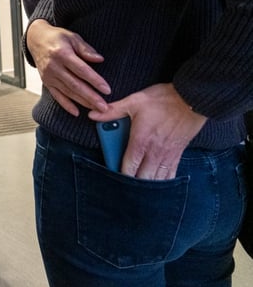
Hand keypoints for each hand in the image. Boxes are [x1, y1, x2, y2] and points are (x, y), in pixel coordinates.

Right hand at [26, 20, 110, 115]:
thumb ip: (86, 49)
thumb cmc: (57, 38)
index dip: (95, 80)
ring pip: (68, 92)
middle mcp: (54, 67)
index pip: (81, 70)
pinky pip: (56, 96)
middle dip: (91, 97)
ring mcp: (49, 76)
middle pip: (75, 84)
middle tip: (104, 106)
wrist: (36, 40)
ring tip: (97, 110)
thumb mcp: (73, 38)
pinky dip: (66, 105)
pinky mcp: (46, 82)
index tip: (107, 90)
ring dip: (83, 102)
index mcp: (62, 54)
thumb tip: (99, 59)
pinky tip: (76, 112)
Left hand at [89, 83, 206, 179]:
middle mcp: (155, 152)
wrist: (192, 99)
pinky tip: (156, 182)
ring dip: (147, 184)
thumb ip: (113, 110)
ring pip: (157, 179)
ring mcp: (168, 155)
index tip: (113, 179)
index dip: (120, 175)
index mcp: (141, 141)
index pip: (129, 167)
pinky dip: (162, 180)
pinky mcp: (178, 154)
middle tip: (123, 184)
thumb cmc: (163, 100)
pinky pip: (170, 174)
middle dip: (132, 183)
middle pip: (142, 178)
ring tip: (138, 187)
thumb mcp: (135, 101)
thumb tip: (93, 114)